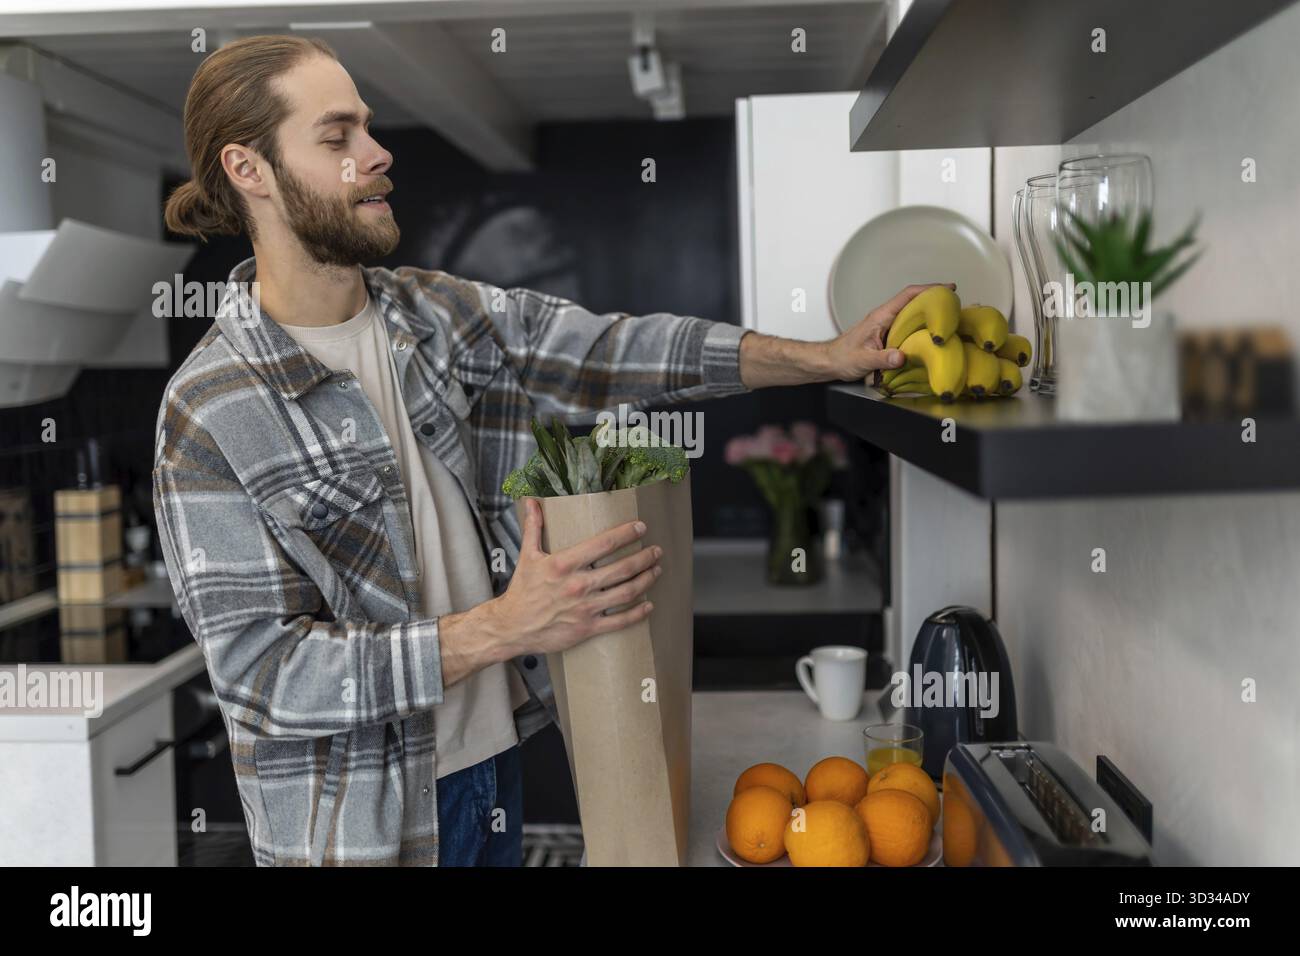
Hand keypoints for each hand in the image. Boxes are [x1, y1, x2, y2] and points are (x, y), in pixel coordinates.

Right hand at [481, 498, 660, 658]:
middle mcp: (578, 585)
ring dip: (646, 580)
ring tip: (656, 570)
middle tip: (656, 550)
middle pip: (621, 568)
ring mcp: (585, 608)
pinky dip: (638, 613)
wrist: (512, 626)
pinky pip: (619, 621)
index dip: (626, 534)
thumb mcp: (527, 555)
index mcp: (564, 564)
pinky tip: (649, 605)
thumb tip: (532, 502)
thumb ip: (533, 527)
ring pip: (626, 592)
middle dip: (644, 557)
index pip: (603, 544)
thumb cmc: (522, 591)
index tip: (640, 528)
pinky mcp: (587, 628)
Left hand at [822, 283, 956, 380]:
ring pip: (913, 313)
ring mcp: (887, 325)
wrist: (830, 361)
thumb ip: (882, 359)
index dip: (928, 289)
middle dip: (935, 298)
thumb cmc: (842, 358)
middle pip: (914, 300)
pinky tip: (933, 334)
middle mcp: (886, 317)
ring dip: (931, 312)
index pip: (907, 295)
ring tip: (950, 316)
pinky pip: (909, 325)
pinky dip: (923, 325)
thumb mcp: (863, 360)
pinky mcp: (888, 334)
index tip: (947, 288)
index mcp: (881, 316)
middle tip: (956, 302)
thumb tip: (902, 357)